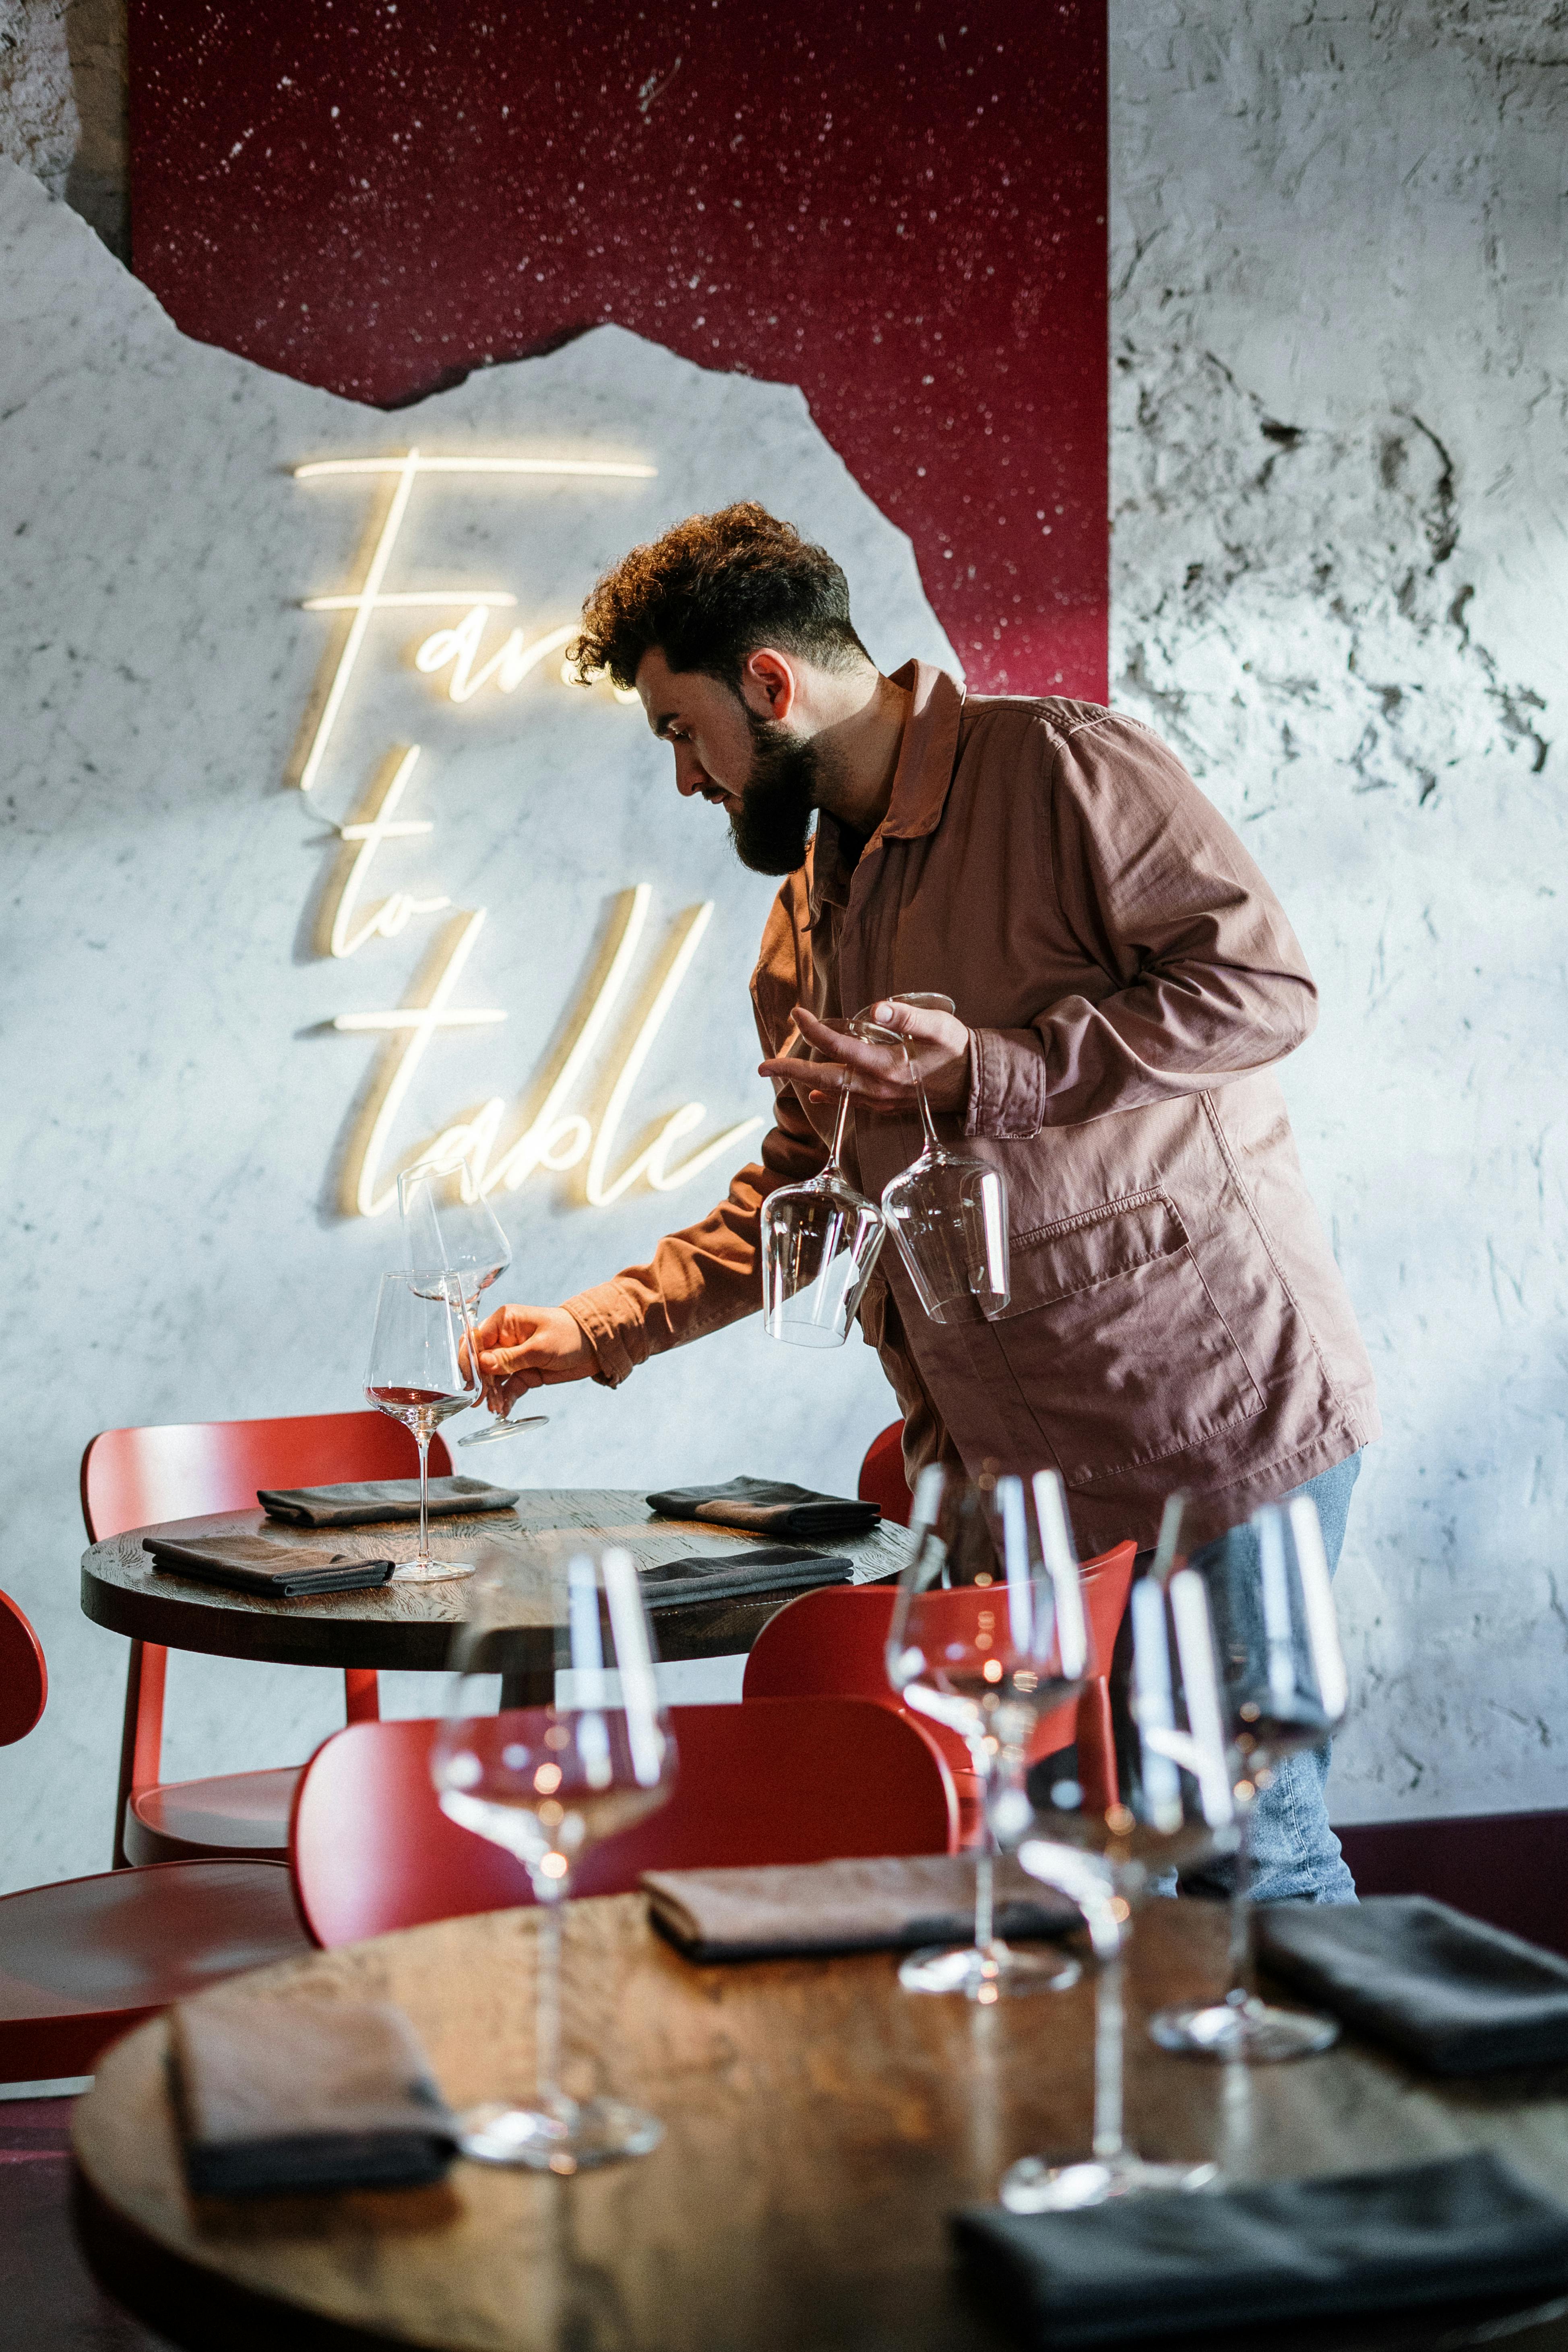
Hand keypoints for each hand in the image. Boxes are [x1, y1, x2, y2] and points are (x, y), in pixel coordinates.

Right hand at [470, 1303, 599, 1413]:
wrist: (597, 1346)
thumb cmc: (570, 1335)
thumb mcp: (540, 1347)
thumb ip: (510, 1357)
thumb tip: (482, 1364)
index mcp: (505, 1321)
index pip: (476, 1339)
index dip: (469, 1359)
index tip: (471, 1380)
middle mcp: (505, 1338)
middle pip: (481, 1361)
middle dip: (480, 1381)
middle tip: (481, 1400)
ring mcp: (513, 1356)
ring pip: (493, 1377)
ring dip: (491, 1394)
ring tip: (495, 1409)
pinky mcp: (524, 1372)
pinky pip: (508, 1387)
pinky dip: (504, 1398)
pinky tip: (503, 1410)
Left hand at [759, 1000, 971, 1116]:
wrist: (979, 1084)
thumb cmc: (958, 1049)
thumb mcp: (937, 1026)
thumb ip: (905, 1016)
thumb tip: (876, 1007)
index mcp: (885, 1066)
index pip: (837, 1047)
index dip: (813, 1030)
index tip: (797, 1013)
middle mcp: (877, 1088)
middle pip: (824, 1078)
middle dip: (791, 1070)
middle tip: (762, 1066)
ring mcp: (880, 1100)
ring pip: (834, 1091)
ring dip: (806, 1080)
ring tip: (780, 1072)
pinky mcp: (886, 1105)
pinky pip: (850, 1102)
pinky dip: (830, 1095)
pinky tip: (817, 1092)